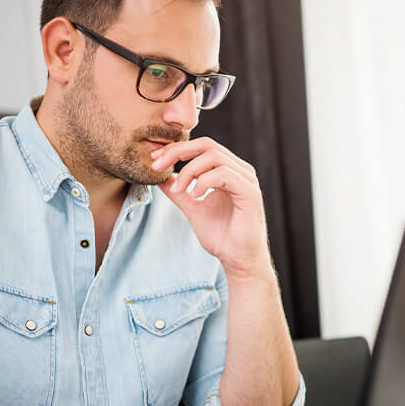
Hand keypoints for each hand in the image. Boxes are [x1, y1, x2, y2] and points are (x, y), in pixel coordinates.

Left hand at [151, 138, 269, 277]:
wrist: (238, 260)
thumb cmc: (222, 237)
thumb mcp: (193, 208)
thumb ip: (179, 192)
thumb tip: (161, 177)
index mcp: (228, 171)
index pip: (201, 147)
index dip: (176, 149)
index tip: (155, 160)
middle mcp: (240, 170)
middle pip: (206, 145)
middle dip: (178, 152)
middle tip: (157, 166)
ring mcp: (246, 180)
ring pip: (214, 157)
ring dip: (189, 171)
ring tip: (179, 190)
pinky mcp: (250, 192)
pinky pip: (224, 175)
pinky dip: (204, 182)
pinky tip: (195, 196)